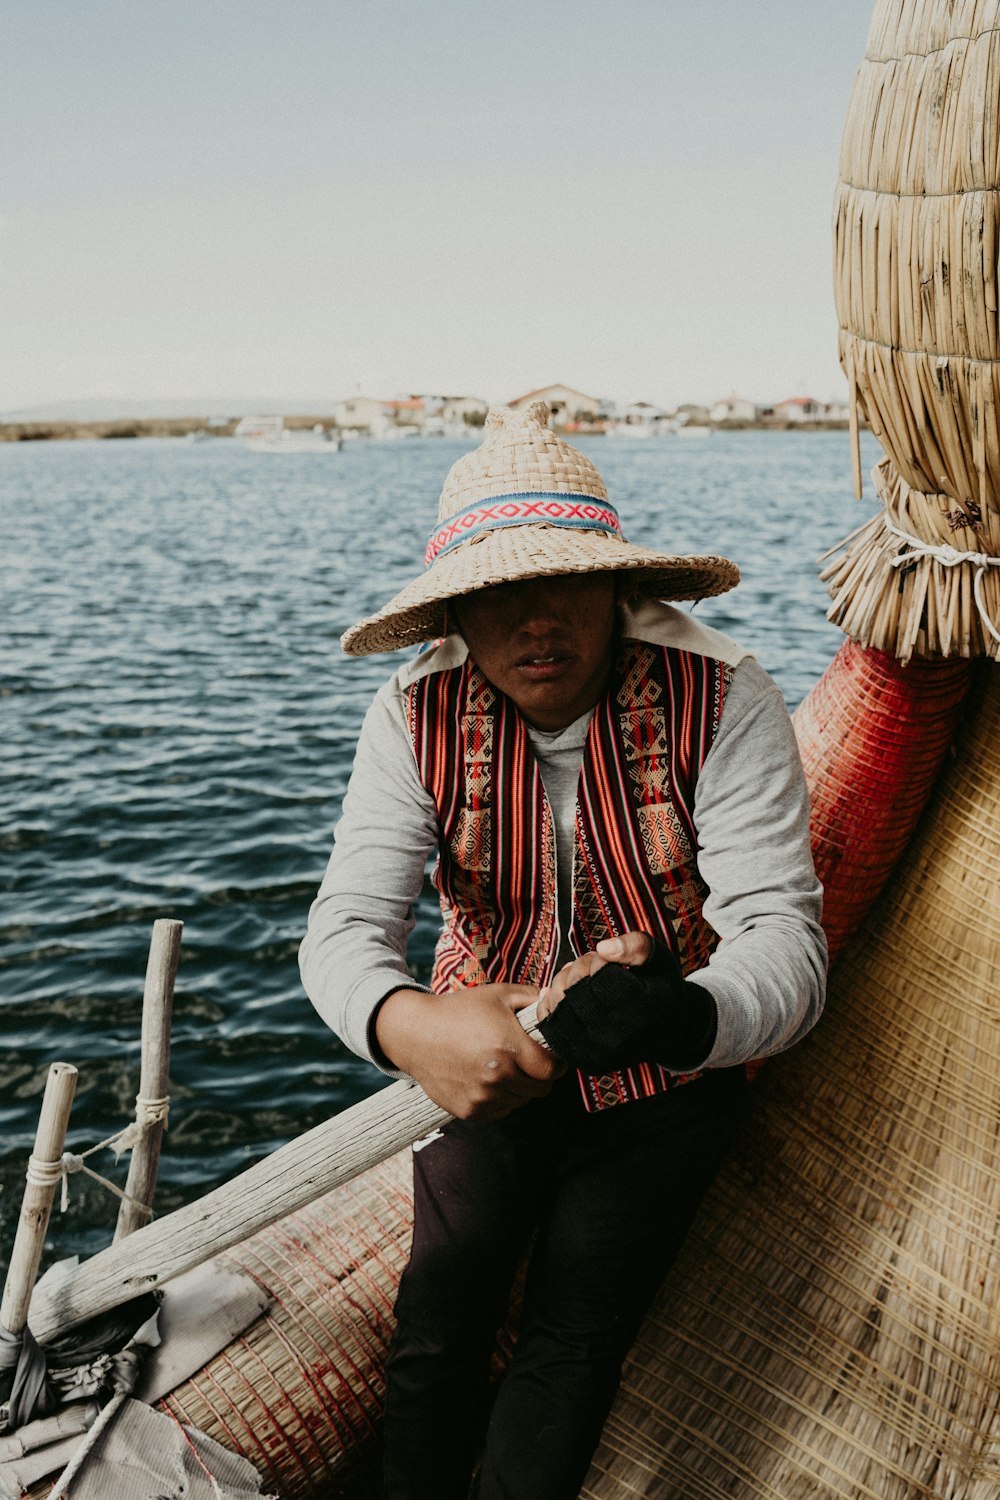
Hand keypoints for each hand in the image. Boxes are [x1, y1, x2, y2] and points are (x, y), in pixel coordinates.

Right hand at [374, 984, 562, 1120]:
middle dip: (539, 1075)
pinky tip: (486, 1078)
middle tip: (526, 1060)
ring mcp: (482, 1097)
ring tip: (503, 1066)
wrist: (414, 1033)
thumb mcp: (497, 994)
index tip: (551, 1055)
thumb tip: (556, 1000)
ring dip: (519, 1088)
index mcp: (509, 1047)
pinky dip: (500, 1099)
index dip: (557, 1063)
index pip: (552, 1070)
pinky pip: (500, 1111)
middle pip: (539, 1089)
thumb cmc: (458, 1010)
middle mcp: (497, 1076)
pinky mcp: (468, 1111)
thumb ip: (532, 996)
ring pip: (520, 1101)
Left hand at [536, 935, 717, 1073]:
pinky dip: (550, 1007)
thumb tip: (603, 948)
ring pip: (560, 1012)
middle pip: (578, 995)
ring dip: (561, 985)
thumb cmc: (658, 987)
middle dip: (578, 969)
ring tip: (577, 978)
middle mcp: (624, 1040)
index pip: (602, 979)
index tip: (605, 958)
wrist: (664, 1031)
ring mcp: (603, 1055)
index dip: (597, 961)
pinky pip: (552, 1031)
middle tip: (588, 963)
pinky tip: (562, 994)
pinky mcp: (586, 1063)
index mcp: (646, 1012)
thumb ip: (636, 945)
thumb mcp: (659, 959)